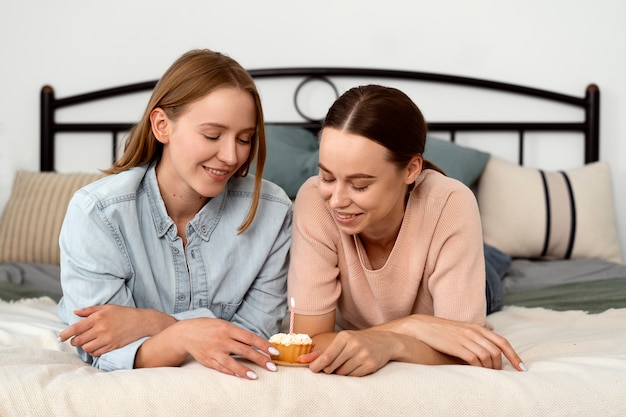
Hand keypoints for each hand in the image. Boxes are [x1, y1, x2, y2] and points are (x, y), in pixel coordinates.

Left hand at [58, 305, 175, 356]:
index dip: (65, 334)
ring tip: (87, 342)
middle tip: (76, 339)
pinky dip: (93, 352)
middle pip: (79, 340)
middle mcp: (101, 329)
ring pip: (86, 348)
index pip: (75, 328)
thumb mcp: (107, 307)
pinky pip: (96, 353)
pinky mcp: (112, 346)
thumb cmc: (123, 313)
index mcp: (98, 318)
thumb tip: (74, 312)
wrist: (142, 322)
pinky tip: (95, 347)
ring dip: (84, 347)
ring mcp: (107, 339)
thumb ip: (89, 310)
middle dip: (74, 341)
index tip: (59, 338)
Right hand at [135, 318, 279, 379]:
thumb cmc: (208, 327)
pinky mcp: (209, 361)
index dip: (263, 345)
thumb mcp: (224, 325)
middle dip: (260, 359)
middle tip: (272, 367)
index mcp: (228, 329)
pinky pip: (222, 368)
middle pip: (245, 351)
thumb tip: (256, 343)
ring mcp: (215, 351)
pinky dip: (231, 372)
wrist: (185, 333)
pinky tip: (240, 376)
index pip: (250, 338)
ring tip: (255, 376)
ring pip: (232, 362)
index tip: (274, 352)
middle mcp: (222, 340)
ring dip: (245, 370)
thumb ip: (238, 334)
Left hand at [300, 329, 400, 376]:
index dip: (317, 365)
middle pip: (333, 366)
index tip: (312, 370)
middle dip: (329, 370)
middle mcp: (354, 345)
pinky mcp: (370, 364)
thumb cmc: (358, 341)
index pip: (327, 356)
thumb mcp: (342, 341)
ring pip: (343, 373)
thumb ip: (323, 351)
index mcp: (344, 337)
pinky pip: (353, 376)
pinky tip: (354, 367)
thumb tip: (303, 359)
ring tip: (346, 364)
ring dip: (340, 373)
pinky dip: (351, 375)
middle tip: (332, 367)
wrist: (384, 342)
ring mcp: (363, 355)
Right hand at [379, 314, 525, 370]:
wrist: (420, 327)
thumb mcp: (461, 329)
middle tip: (498, 375)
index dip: (514, 356)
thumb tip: (490, 342)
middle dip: (501, 365)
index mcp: (477, 327)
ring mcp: (465, 338)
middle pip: (497, 351)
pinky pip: (474, 359)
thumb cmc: (440, 331)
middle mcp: (474, 331)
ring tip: (488, 375)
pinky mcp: (456, 346)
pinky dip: (479, 368)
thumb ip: (475, 335)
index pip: (502, 341)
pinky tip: (477, 373)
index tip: (522, 368)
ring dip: (490, 368)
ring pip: (488, 356)